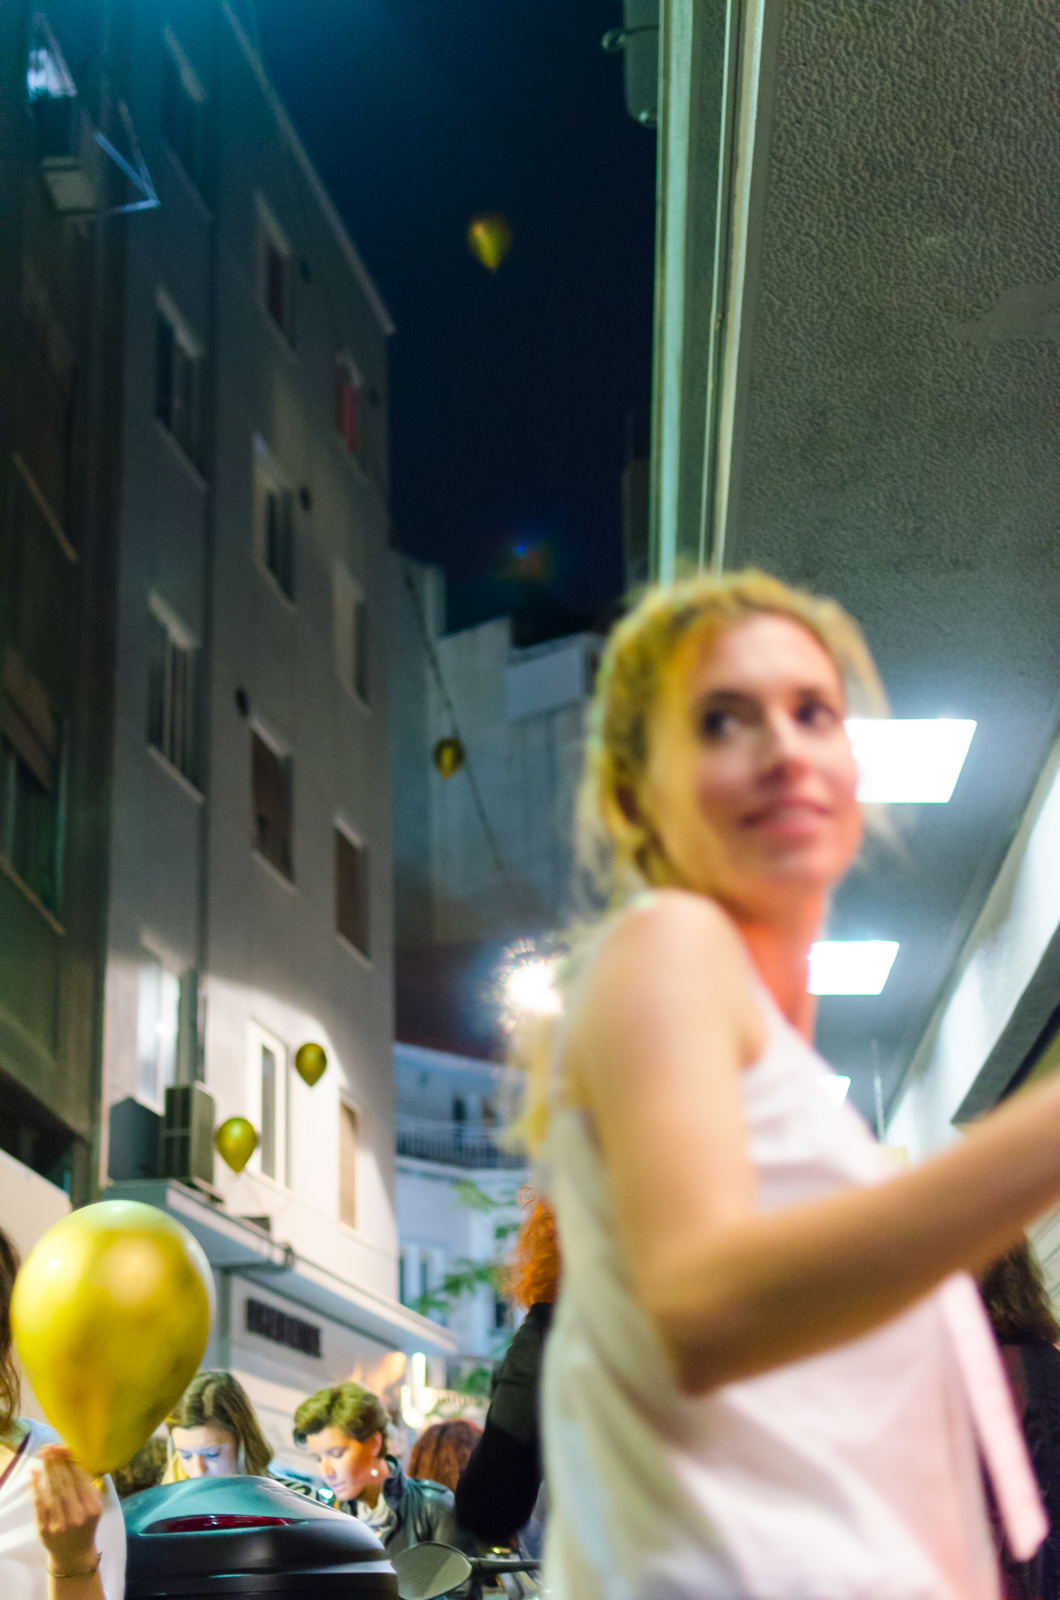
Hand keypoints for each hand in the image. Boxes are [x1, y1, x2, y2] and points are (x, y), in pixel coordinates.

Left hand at [30, 1445, 101, 1577]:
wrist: (73, 1555)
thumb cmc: (86, 1526)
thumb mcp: (96, 1507)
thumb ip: (90, 1486)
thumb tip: (77, 1460)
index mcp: (92, 1508)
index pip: (80, 1480)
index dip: (71, 1462)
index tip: (64, 1449)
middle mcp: (77, 1516)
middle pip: (65, 1483)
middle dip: (57, 1463)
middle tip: (50, 1448)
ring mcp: (59, 1524)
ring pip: (52, 1491)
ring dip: (47, 1471)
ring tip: (44, 1455)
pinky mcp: (44, 1529)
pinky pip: (39, 1504)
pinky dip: (36, 1487)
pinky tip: (34, 1474)